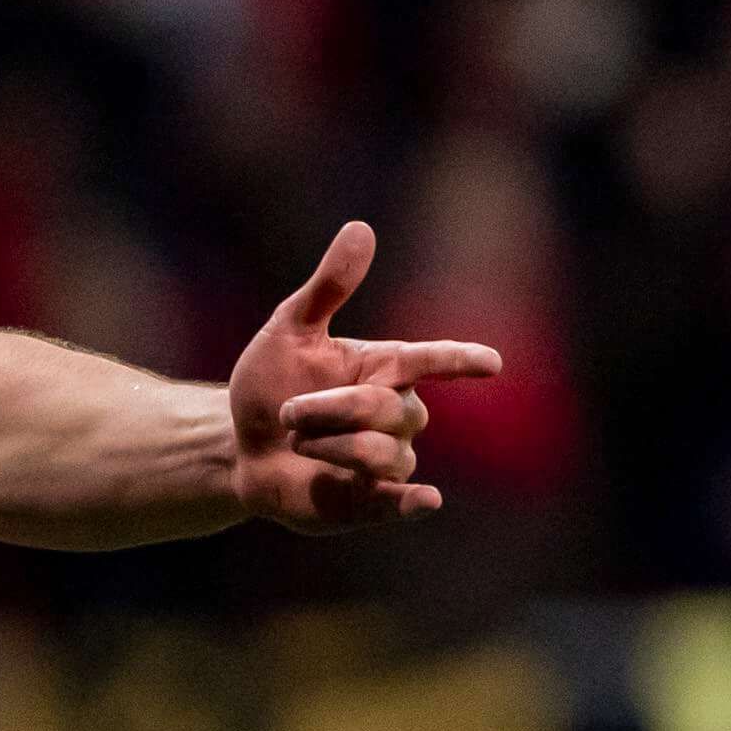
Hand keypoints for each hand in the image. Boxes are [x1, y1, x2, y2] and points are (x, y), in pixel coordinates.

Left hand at [226, 221, 501, 532]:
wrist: (238, 445)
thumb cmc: (269, 384)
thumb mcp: (288, 330)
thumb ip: (328, 287)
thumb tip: (361, 228)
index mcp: (385, 367)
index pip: (433, 360)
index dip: (460, 361)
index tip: (492, 363)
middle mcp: (396, 413)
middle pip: (387, 410)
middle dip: (330, 408)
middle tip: (288, 412)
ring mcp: (386, 460)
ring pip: (381, 453)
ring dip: (328, 446)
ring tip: (296, 442)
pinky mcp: (370, 501)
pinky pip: (401, 502)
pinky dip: (413, 502)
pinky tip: (426, 501)